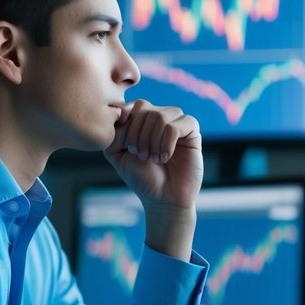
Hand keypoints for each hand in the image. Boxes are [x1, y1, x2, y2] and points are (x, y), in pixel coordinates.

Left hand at [105, 100, 202, 258]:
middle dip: (138, 135)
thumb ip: (113, 131)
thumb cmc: (141, 177)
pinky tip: (165, 157)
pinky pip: (175, 126)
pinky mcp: (192, 130)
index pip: (129, 106)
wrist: (163, 198)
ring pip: (160, 116)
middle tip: (141, 156)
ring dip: (152, 141)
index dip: (126, 127)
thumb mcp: (116, 153)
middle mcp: (159, 114)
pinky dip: (166, 144)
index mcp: (141, 118)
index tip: (126, 148)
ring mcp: (176, 120)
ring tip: (153, 159)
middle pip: (144, 107)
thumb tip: (120, 111)